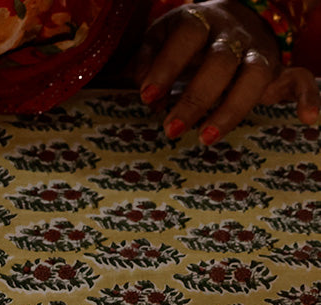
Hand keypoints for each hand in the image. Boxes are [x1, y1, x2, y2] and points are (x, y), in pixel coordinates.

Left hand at [137, 0, 319, 143]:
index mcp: (202, 21)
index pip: (186, 37)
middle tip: (170, 130)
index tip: (147, 96)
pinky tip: (307, 118)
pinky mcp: (279, 70)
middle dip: (195, 98)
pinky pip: (300, 78)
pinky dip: (308, 96)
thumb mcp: (161, 38)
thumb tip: (145, 90)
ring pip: (254, 76)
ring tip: (206, 139)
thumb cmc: (189, 39)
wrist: (232, 19)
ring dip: (231, 109)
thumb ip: (147, 59)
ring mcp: (258, 52)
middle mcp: (233, 34)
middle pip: (220, 62)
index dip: (167, 66)